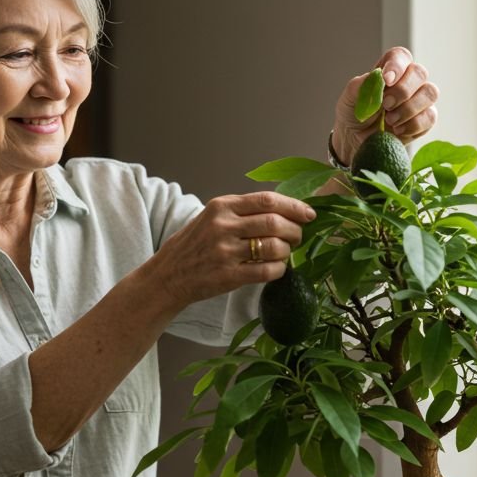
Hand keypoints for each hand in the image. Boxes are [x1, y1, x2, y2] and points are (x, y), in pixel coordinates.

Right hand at [153, 192, 316, 307]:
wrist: (167, 275)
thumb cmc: (193, 245)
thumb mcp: (211, 217)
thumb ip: (242, 211)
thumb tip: (284, 210)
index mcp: (222, 206)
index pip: (267, 200)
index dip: (294, 206)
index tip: (308, 214)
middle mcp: (223, 226)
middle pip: (275, 223)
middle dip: (295, 230)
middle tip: (297, 237)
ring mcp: (225, 252)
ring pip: (274, 247)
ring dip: (287, 251)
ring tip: (284, 253)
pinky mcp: (228, 276)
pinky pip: (267, 271)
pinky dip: (279, 269)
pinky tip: (277, 268)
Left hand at [331, 46, 439, 164]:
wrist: (356, 140)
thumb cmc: (355, 114)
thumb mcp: (349, 99)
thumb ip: (361, 85)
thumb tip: (377, 77)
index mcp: (390, 70)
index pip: (400, 56)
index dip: (397, 65)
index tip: (387, 80)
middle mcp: (408, 81)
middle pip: (419, 73)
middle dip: (403, 90)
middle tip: (386, 105)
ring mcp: (419, 99)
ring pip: (430, 93)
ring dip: (409, 108)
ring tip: (389, 120)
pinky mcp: (425, 119)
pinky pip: (430, 117)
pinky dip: (413, 125)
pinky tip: (397, 131)